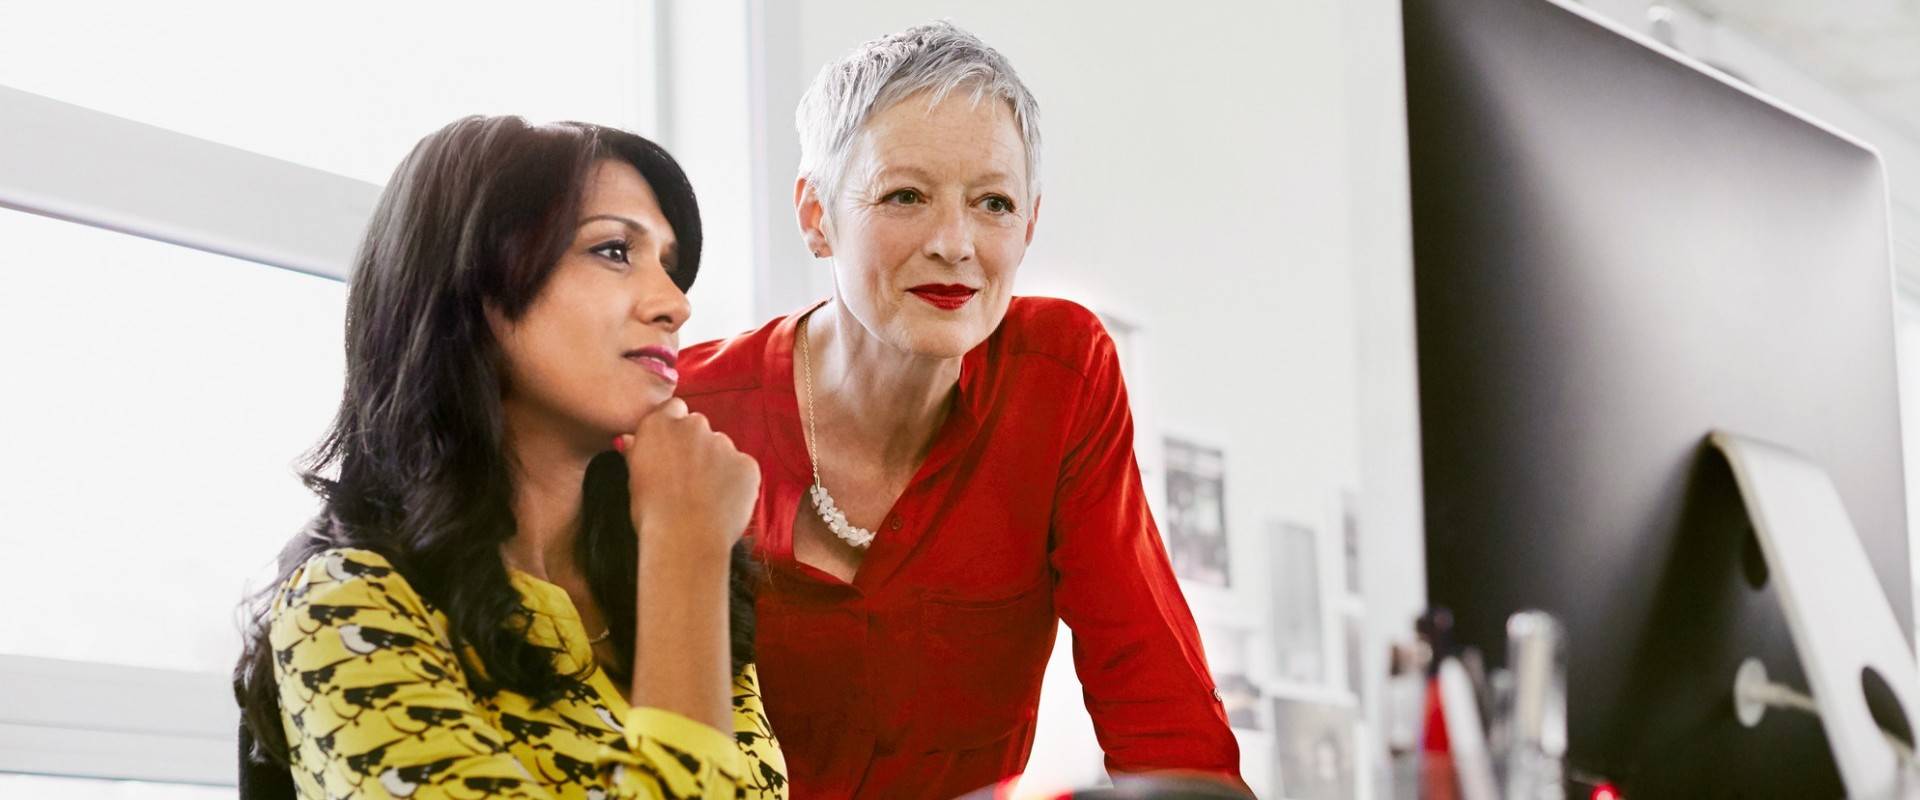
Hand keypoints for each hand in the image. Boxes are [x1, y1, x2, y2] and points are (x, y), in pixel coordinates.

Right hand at [616, 398, 759, 557]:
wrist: (685, 539)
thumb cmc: (652, 513)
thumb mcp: (633, 478)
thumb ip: (638, 452)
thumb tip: (631, 440)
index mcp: (660, 425)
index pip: (673, 409)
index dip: (673, 428)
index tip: (672, 449)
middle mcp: (693, 426)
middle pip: (698, 428)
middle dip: (696, 446)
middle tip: (688, 479)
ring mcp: (724, 443)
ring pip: (721, 449)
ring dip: (716, 465)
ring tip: (705, 498)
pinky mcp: (747, 464)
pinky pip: (741, 468)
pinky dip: (736, 482)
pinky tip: (723, 504)